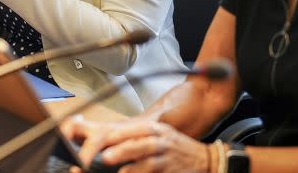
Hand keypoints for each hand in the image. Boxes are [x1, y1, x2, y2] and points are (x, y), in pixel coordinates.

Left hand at [62, 116, 209, 172]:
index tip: (92, 139)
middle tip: (97, 152)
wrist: (206, 160)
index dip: (109, 134)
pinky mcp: (170, 167)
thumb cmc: (174, 149)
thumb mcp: (157, 136)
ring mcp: (165, 153)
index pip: (127, 129)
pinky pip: (152, 168)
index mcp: (151, 128)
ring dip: (125, 155)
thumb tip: (104, 143)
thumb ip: (132, 138)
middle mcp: (158, 137)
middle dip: (113, 145)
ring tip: (109, 159)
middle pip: (132, 139)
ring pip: (142, 153)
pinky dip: (139, 171)